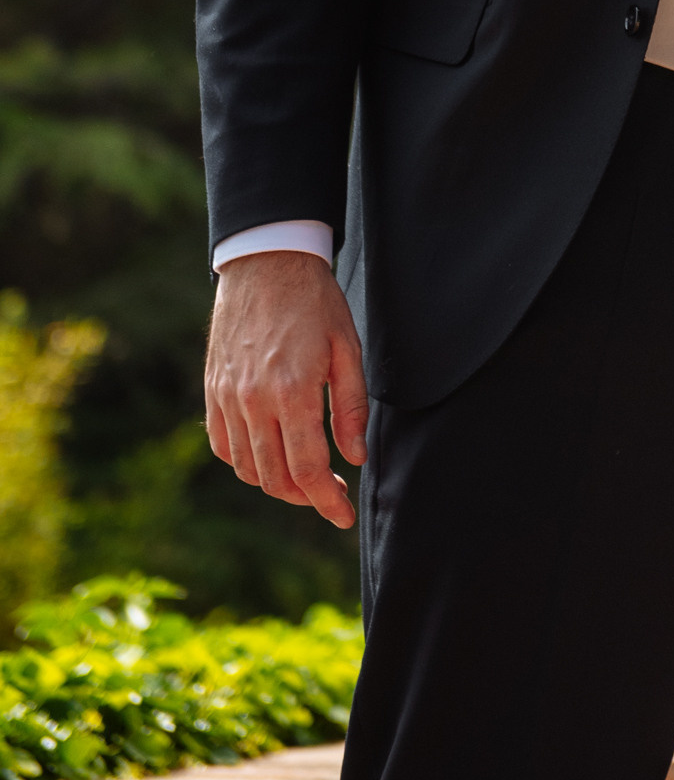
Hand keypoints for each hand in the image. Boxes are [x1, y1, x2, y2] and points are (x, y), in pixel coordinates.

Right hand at [205, 253, 368, 530]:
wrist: (266, 263)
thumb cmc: (315, 302)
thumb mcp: (347, 348)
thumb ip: (349, 408)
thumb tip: (354, 459)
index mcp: (293, 391)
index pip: (307, 470)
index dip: (326, 502)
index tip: (344, 516)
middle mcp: (254, 401)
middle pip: (275, 478)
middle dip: (305, 499)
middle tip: (330, 496)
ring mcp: (227, 398)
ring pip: (247, 468)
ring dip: (276, 484)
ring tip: (304, 478)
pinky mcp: (213, 391)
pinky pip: (223, 445)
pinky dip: (245, 463)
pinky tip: (269, 456)